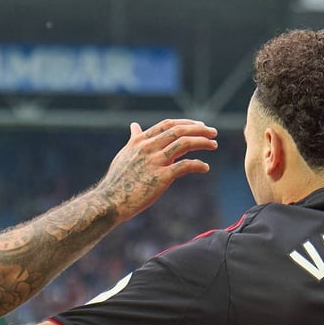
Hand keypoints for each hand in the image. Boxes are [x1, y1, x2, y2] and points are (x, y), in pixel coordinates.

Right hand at [96, 119, 217, 222]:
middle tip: (213, 132)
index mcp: (140, 141)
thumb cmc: (117, 180)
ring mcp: (155, 162)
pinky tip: (205, 167)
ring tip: (214, 145)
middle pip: (179, 131)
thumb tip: (134, 125)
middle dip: (199, 129)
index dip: (186, 123)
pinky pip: (185, 166)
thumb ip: (133, 139)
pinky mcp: (161, 178)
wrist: (109, 201)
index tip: (199, 124)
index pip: (168, 124)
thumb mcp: (124, 154)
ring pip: (184, 144)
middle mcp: (148, 147)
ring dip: (202, 142)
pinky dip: (198, 165)